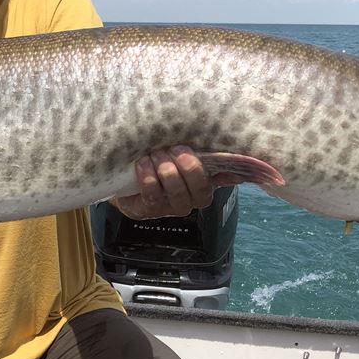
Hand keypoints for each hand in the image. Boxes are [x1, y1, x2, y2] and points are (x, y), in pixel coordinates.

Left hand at [112, 145, 241, 219]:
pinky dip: (148, 176)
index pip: (226, 179)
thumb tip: (231, 153)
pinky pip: (153, 194)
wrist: (128, 178)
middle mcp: (194, 198)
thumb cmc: (160, 160)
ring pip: (177, 191)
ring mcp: (173, 206)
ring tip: (156, 154)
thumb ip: (201, 151)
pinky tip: (143, 163)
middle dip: (189, 167)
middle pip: (200, 187)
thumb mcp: (179, 152)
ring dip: (166, 170)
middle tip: (175, 149)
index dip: (228, 172)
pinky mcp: (152, 209)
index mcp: (206, 181)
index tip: (224, 160)